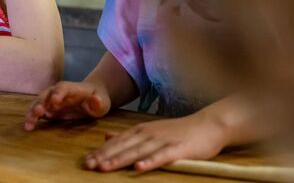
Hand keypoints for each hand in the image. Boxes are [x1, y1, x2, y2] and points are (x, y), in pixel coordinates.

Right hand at [24, 81, 110, 129]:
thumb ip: (98, 102)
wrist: (92, 98)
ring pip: (39, 104)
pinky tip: (28, 127)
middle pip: (46, 95)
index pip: (62, 88)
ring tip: (28, 125)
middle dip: (40, 103)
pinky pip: (39, 113)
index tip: (55, 101)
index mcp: (71, 88)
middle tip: (37, 112)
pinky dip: (33, 118)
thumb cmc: (97, 98)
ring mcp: (52, 101)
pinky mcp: (50, 110)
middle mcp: (58, 93)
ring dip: (33, 113)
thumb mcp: (102, 101)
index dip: (58, 93)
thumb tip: (96, 100)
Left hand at [84, 110, 229, 172]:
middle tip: (88, 165)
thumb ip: (129, 136)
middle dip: (104, 156)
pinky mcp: (178, 150)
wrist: (207, 125)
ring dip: (120, 160)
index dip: (101, 152)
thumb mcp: (150, 130)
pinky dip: (150, 162)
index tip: (86, 161)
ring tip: (105, 167)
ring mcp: (162, 141)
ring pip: (137, 152)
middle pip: (123, 147)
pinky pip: (162, 157)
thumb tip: (107, 137)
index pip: (116, 142)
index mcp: (140, 131)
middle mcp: (148, 134)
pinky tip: (138, 168)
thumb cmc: (178, 131)